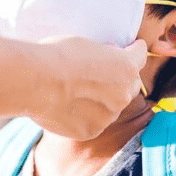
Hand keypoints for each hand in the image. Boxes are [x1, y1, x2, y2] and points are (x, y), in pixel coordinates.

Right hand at [27, 38, 147, 139]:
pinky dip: (85, 115)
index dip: (134, 50)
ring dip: (102, 100)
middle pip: (130, 85)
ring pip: (111, 107)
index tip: (131, 48)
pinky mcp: (91, 130)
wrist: (35, 81)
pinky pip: (93, 121)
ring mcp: (108, 116)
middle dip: (120, 79)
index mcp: (126, 67)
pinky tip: (67, 105)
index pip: (140, 55)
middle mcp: (123, 94)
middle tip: (101, 73)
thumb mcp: (87, 44)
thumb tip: (106, 60)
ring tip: (76, 92)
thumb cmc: (57, 56)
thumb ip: (104, 56)